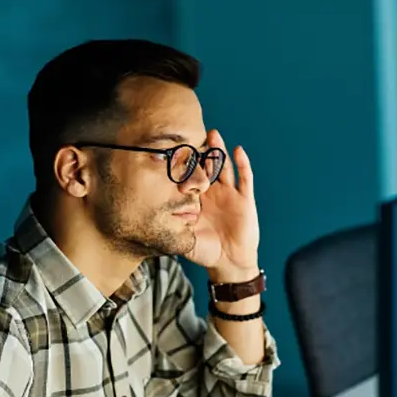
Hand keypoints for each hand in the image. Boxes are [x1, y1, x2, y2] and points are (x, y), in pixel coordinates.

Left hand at [184, 129, 259, 280]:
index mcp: (197, 200)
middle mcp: (213, 193)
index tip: (172, 150)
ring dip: (219, 151)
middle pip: (206, 167)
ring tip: (213, 134)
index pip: (189, 178)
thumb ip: (171, 229)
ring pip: (224, 168)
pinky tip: (238, 150)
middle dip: (200, 151)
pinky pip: (245, 179)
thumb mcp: (184, 238)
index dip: (182, 165)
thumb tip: (151, 222)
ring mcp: (229, 194)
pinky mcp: (245, 199)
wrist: (228, 263)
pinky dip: (243, 164)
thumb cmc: (205, 251)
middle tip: (191, 134)